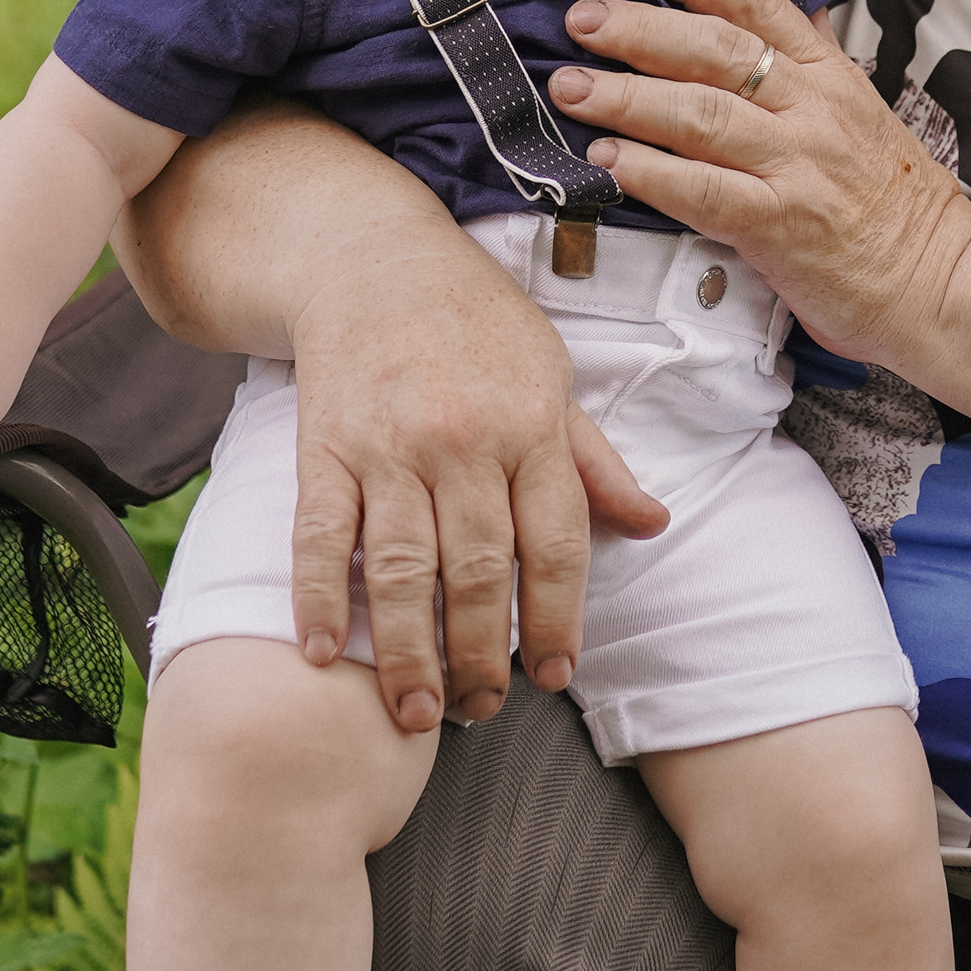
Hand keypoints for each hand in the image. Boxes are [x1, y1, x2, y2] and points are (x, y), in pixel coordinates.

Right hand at [286, 237, 669, 736]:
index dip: (558, 620)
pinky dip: (316, 601)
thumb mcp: (552, 376)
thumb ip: (593, 461)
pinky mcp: (323, 448)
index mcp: (532, 424)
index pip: (556, 544)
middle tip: (481, 708)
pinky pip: (318, 537)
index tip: (554, 674)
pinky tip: (322, 656)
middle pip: (476, 573)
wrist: (374, 258)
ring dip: (408, 654)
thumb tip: (653, 523)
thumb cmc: (476, 323)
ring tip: (417, 712)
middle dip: (480, 656)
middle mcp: (463, 440)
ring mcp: (388, 446)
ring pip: (399, 571)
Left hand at [550, 0, 970, 364]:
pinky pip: (706, 191)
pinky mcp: (782, 226)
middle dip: (640, 30)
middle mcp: (814, 110)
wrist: (938, 280)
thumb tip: (780, 13)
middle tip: (580, 20)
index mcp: (831, 75)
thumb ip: (815, 64)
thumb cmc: (892, 204)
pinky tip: (608, 162)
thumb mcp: (861, 114)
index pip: (758, 3)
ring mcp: (799, 166)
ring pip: (702, 114)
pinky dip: (652, 172)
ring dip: (627, 97)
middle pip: (717, 50)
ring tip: (571, 88)